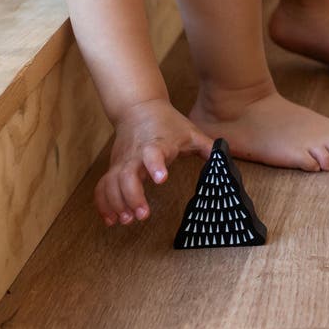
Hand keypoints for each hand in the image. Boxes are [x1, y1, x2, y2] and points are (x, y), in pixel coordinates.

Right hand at [95, 98, 212, 225]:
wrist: (138, 107)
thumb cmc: (167, 122)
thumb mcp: (191, 132)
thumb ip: (208, 147)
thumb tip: (226, 159)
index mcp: (157, 143)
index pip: (153, 152)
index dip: (155, 165)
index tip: (162, 179)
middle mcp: (136, 154)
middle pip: (126, 175)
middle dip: (132, 196)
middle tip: (142, 215)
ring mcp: (122, 161)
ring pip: (111, 183)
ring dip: (116, 203)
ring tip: (126, 221)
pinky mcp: (113, 167)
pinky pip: (102, 186)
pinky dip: (103, 204)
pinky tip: (112, 219)